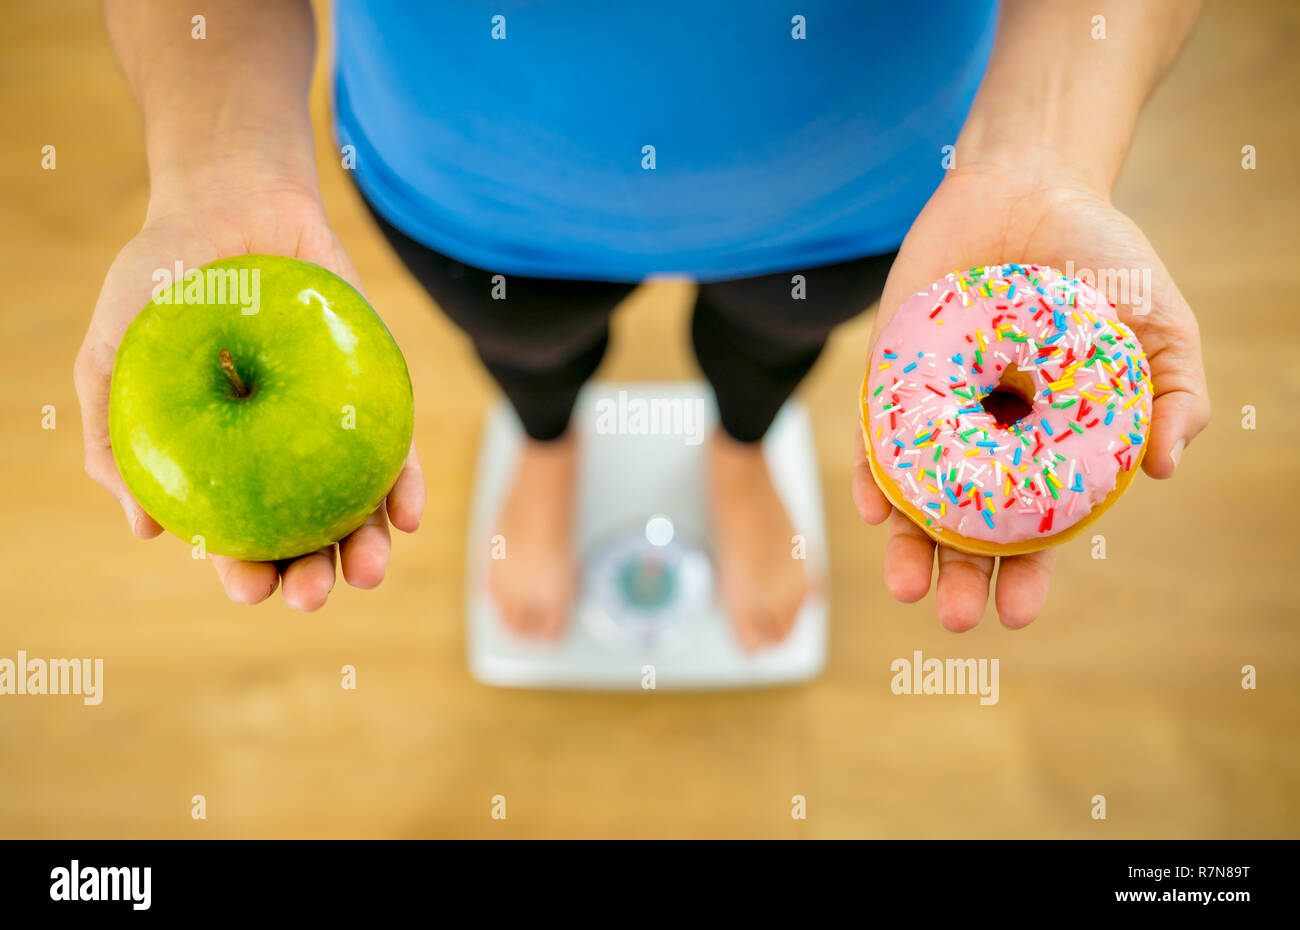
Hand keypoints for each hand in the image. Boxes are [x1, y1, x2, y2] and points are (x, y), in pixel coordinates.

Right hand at [74, 183, 425, 609]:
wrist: (232, 203)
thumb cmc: (164, 280)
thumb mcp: (118, 352)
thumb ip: (114, 435)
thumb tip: (145, 531)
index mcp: (222, 460)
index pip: (237, 533)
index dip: (245, 570)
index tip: (249, 591)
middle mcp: (281, 454)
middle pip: (303, 532)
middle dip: (309, 576)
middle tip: (310, 595)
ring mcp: (330, 427)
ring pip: (355, 504)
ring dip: (365, 547)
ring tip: (365, 572)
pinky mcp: (374, 392)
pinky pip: (397, 450)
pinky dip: (405, 487)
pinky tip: (409, 516)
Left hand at [852, 162, 1209, 630]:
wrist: (1030, 184)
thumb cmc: (1100, 260)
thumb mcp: (1158, 327)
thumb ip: (1172, 394)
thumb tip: (1163, 467)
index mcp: (1046, 443)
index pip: (1032, 526)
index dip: (1027, 573)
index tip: (1021, 613)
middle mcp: (986, 436)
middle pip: (966, 524)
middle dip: (961, 577)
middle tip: (958, 618)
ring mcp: (936, 408)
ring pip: (915, 492)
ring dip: (907, 544)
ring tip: (908, 585)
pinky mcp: (892, 375)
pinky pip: (875, 435)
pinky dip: (872, 471)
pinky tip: (875, 507)